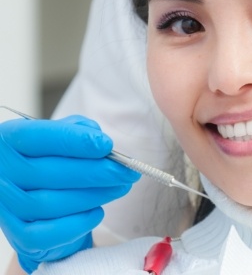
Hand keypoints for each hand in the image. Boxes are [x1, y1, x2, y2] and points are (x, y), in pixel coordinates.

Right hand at [0, 116, 139, 272]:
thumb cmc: (55, 160)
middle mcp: (2, 173)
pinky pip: (46, 235)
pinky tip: (97, 212)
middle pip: (48, 173)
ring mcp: (7, 207)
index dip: (74, 141)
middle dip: (95, 171)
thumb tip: (97, 137)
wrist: (41, 199)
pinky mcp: (19, 235)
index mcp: (10, 140)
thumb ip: (79, 129)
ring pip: (49, 204)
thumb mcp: (63, 135)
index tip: (107, 145)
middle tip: (126, 171)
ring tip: (121, 187)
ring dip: (93, 195)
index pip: (37, 137)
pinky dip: (77, 224)